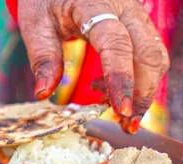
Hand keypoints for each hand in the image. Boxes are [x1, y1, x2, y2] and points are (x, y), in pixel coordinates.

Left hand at [18, 0, 169, 133]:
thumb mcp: (36, 24)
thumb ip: (43, 57)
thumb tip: (44, 93)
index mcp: (97, 4)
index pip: (116, 44)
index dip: (121, 79)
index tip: (121, 109)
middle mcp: (125, 8)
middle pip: (147, 53)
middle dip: (141, 93)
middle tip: (126, 125)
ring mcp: (136, 16)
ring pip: (154, 55)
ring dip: (142, 89)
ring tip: (112, 110)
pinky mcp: (138, 26)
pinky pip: (148, 54)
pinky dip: (136, 79)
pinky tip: (107, 91)